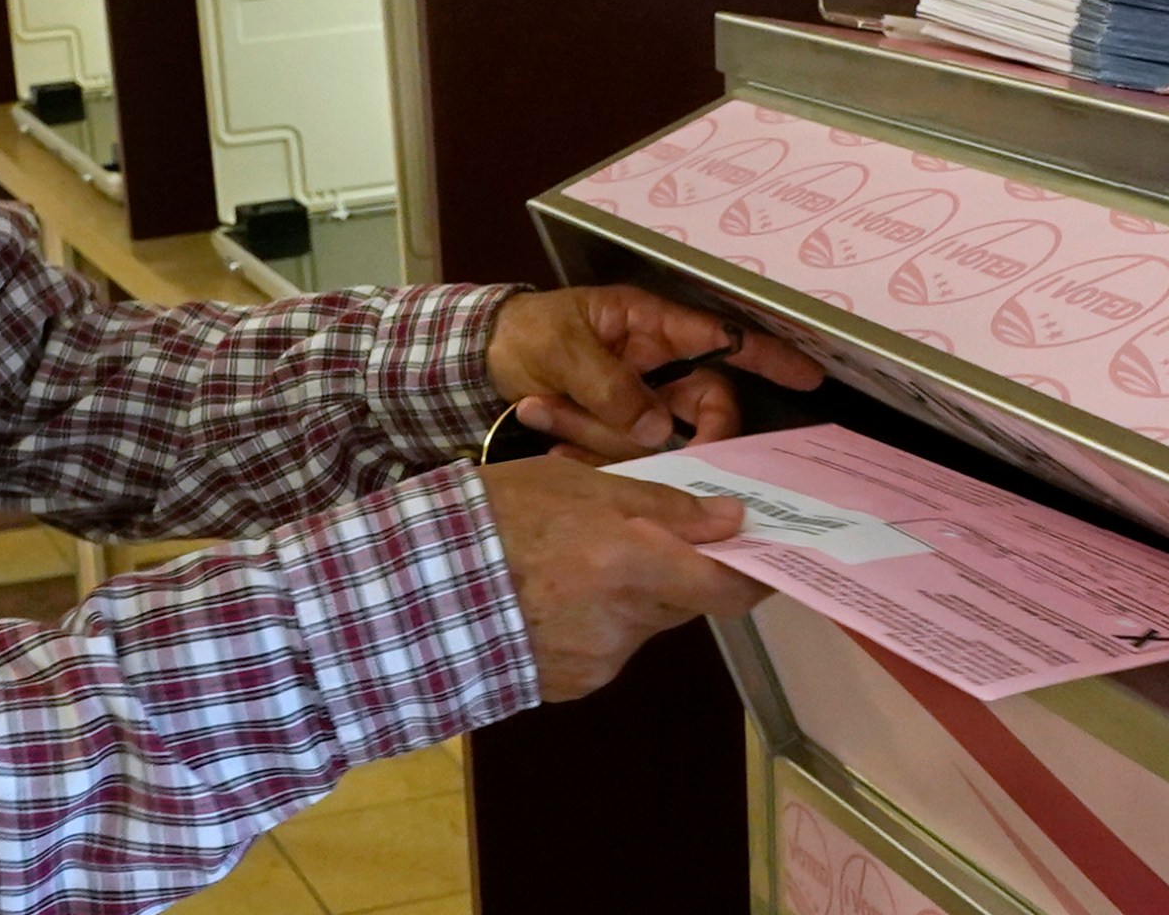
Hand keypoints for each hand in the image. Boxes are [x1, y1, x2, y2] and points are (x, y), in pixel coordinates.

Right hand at [478, 456, 767, 701]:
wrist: (411, 589)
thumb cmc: (492, 518)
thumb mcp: (573, 483)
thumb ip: (660, 505)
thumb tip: (732, 519)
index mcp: (631, 563)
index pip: (728, 587)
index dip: (754, 574)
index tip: (758, 554)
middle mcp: (626, 621)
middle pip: (685, 603)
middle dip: (674, 573)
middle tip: (633, 541)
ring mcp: (599, 661)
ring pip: (642, 625)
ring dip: (627, 598)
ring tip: (568, 568)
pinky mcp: (572, 686)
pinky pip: (605, 651)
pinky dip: (592, 626)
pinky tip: (547, 603)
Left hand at [486, 286, 822, 459]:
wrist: (474, 358)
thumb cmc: (525, 333)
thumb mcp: (562, 348)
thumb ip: (609, 385)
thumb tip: (656, 428)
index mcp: (653, 327)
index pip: (725, 339)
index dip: (769, 357)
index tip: (808, 378)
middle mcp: (658, 368)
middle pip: (702, 409)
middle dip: (673, 433)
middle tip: (643, 444)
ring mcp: (638, 405)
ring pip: (654, 439)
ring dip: (597, 433)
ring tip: (542, 406)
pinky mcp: (613, 435)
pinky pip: (622, 457)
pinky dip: (585, 453)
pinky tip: (549, 439)